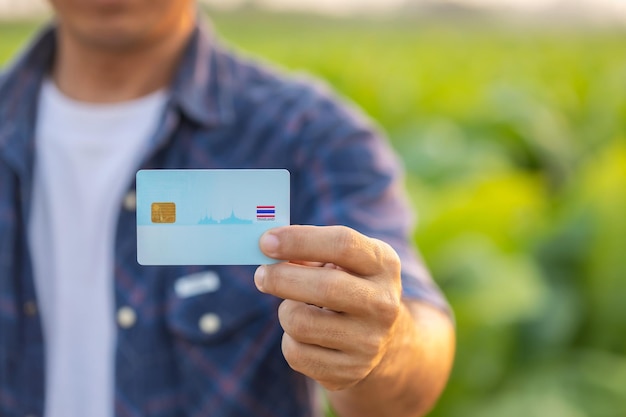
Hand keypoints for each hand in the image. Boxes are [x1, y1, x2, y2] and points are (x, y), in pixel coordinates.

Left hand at [254, 225, 402, 390]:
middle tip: (261, 275)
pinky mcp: (350, 371)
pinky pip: (297, 354)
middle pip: (325, 286)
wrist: (382, 341)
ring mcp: (369, 341)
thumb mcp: (344, 261)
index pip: (343, 244)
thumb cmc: (349, 286)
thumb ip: (310, 251)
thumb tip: (268, 248)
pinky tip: (305, 336)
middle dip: (281, 278)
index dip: (299, 240)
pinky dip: (290, 341)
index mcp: (383, 264)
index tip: (265, 241)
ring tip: (295, 309)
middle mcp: (383, 303)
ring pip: (301, 323)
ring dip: (286, 312)